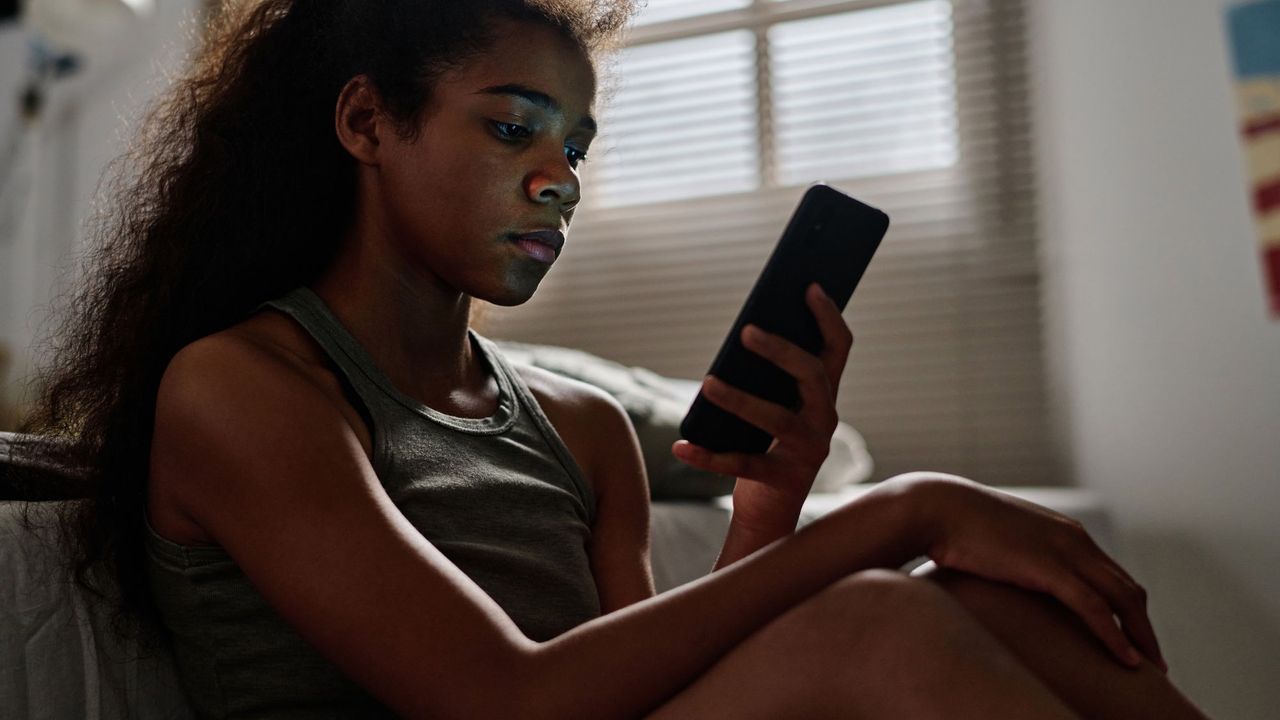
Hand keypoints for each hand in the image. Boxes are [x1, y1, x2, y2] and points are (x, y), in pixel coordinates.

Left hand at [672, 283, 852, 529]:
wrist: (769, 510)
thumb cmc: (764, 444)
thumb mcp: (770, 404)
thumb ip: (765, 375)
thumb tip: (740, 335)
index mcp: (823, 393)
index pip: (838, 347)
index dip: (828, 315)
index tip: (809, 285)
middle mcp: (824, 418)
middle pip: (811, 375)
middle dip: (780, 350)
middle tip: (746, 331)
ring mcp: (808, 450)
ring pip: (777, 418)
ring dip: (740, 399)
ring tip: (708, 384)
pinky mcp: (783, 480)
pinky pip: (743, 464)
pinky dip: (709, 455)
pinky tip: (682, 446)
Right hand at [903, 472, 1165, 672]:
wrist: (936, 508)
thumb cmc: (957, 526)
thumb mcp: (999, 541)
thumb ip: (1016, 557)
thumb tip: (1009, 577)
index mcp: (1066, 533)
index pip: (1113, 576)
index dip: (1127, 610)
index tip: (1134, 638)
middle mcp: (1076, 540)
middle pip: (1128, 590)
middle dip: (1143, 628)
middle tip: (1153, 662)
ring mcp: (1065, 552)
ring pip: (1122, 600)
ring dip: (1141, 637)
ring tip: (1149, 668)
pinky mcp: (1049, 569)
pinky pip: (1094, 608)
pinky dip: (1115, 636)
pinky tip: (1127, 660)